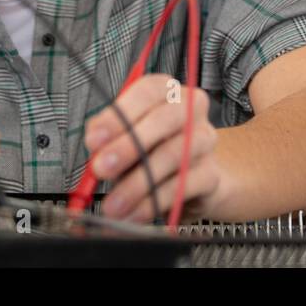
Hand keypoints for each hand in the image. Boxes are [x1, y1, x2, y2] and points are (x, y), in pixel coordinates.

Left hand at [84, 73, 220, 222]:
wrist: (192, 180)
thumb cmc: (152, 150)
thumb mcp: (123, 136)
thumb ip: (107, 133)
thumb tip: (96, 141)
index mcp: (166, 92)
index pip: (146, 92)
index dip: (119, 115)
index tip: (95, 139)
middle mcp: (190, 109)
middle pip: (164, 119)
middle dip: (128, 145)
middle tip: (102, 168)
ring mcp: (205, 140)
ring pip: (173, 155)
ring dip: (137, 182)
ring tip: (114, 202)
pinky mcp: (211, 174)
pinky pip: (182, 186)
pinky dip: (154, 202)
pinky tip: (134, 213)